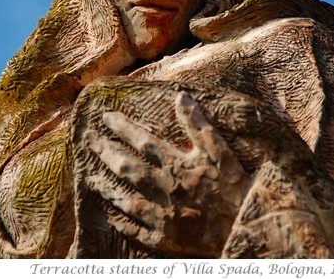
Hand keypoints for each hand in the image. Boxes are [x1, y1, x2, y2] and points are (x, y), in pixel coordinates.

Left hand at [84, 92, 251, 256]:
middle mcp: (163, 189)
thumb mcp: (219, 148)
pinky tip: (111, 217)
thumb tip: (180, 96)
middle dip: (105, 152)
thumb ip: (197, 123)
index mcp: (176, 165)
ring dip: (108, 188)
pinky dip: (123, 223)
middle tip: (88, 140)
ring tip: (91, 180)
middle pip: (127, 167)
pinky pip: (137, 231)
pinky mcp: (165, 238)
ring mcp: (162, 216)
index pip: (142, 141)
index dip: (122, 128)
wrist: (245, 226)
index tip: (105, 117)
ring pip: (127, 200)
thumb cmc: (233, 185)